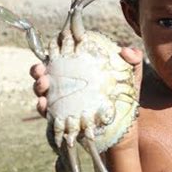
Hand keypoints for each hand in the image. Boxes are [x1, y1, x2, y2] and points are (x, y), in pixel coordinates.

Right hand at [29, 47, 143, 117]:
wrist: (125, 130)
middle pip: (46, 71)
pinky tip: (43, 103)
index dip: (55, 46)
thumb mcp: (132, 78)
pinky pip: (47, 111)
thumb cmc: (126, 99)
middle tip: (41, 68)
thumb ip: (133, 61)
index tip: (54, 42)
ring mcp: (63, 99)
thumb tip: (126, 51)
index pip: (63, 54)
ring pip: (42, 90)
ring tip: (43, 83)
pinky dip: (42, 106)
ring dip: (38, 85)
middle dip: (38, 68)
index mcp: (81, 68)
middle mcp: (68, 82)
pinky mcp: (62, 117)